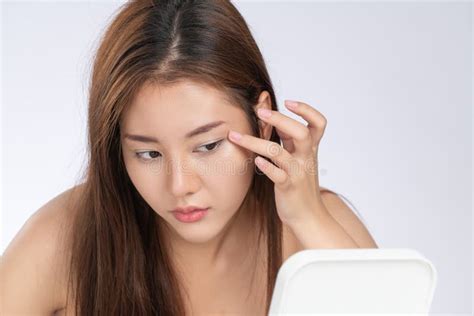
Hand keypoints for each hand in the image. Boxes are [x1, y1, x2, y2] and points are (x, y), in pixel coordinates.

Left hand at [228, 100, 328, 226]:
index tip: (287, 102)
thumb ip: (290, 141)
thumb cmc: (301, 186)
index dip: (306, 110)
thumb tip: (274, 119)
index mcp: (310, 149)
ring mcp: (297, 173)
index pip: (318, 123)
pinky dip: (266, 167)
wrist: (309, 217)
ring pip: (278, 153)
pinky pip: (278, 175)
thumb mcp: (299, 160)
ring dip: (255, 142)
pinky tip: (255, 161)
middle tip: (260, 112)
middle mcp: (306, 158)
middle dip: (279, 119)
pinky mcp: (288, 187)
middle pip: (300, 132)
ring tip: (235, 136)